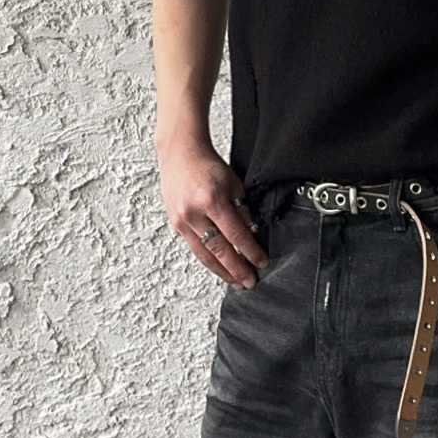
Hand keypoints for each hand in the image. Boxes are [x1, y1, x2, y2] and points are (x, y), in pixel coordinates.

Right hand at [157, 141, 269, 288]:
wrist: (179, 154)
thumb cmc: (208, 167)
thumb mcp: (234, 184)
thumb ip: (242, 211)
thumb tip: (251, 235)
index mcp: (212, 200)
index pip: (236, 235)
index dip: (251, 252)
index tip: (262, 263)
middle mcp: (193, 213)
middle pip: (219, 250)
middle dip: (236, 269)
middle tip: (250, 282)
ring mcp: (181, 220)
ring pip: (204, 254)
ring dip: (221, 271)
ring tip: (236, 282)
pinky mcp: (175, 225)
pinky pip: (194, 248)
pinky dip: (208, 260)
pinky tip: (219, 268)